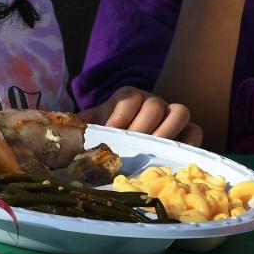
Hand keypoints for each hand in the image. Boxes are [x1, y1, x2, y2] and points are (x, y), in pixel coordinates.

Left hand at [77, 86, 202, 145]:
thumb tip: (57, 129)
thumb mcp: (90, 131)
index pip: (129, 95)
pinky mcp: (187, 133)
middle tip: (134, 146)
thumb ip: (78, 127)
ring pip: (180, 111)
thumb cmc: (105, 141)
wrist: (121, 152)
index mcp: (127, 99)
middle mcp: (151, 103)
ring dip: (166, 132)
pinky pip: (196, 131)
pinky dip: (189, 142)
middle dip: (143, 126)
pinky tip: (173, 157)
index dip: (120, 114)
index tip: (111, 132)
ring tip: (153, 151)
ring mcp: (171, 117)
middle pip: (154, 103)